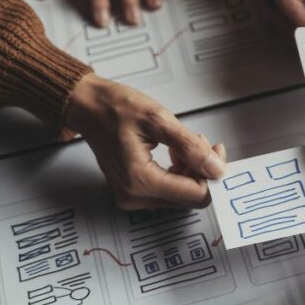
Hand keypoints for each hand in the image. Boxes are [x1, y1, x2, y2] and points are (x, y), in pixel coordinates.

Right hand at [64, 74, 225, 209]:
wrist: (88, 107)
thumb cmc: (115, 108)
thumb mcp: (159, 120)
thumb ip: (191, 147)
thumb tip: (216, 168)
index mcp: (140, 181)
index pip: (195, 195)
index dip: (213, 174)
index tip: (216, 151)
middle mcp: (134, 196)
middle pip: (189, 197)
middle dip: (201, 170)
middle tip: (200, 142)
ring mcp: (131, 196)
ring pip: (180, 194)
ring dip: (190, 169)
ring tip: (183, 142)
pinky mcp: (132, 191)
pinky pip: (168, 189)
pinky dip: (178, 171)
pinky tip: (174, 152)